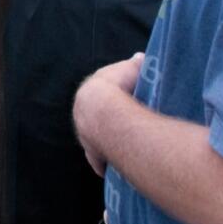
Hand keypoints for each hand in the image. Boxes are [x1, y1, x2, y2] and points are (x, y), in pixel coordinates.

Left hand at [74, 52, 144, 176]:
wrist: (106, 112)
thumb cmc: (120, 86)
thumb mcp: (132, 68)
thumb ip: (136, 64)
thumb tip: (139, 58)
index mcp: (90, 92)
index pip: (100, 94)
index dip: (112, 96)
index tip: (122, 99)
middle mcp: (83, 113)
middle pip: (97, 118)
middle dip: (107, 119)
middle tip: (124, 122)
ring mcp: (86, 135)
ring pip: (96, 139)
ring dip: (107, 140)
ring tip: (124, 142)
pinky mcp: (93, 154)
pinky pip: (99, 160)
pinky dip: (106, 162)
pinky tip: (114, 165)